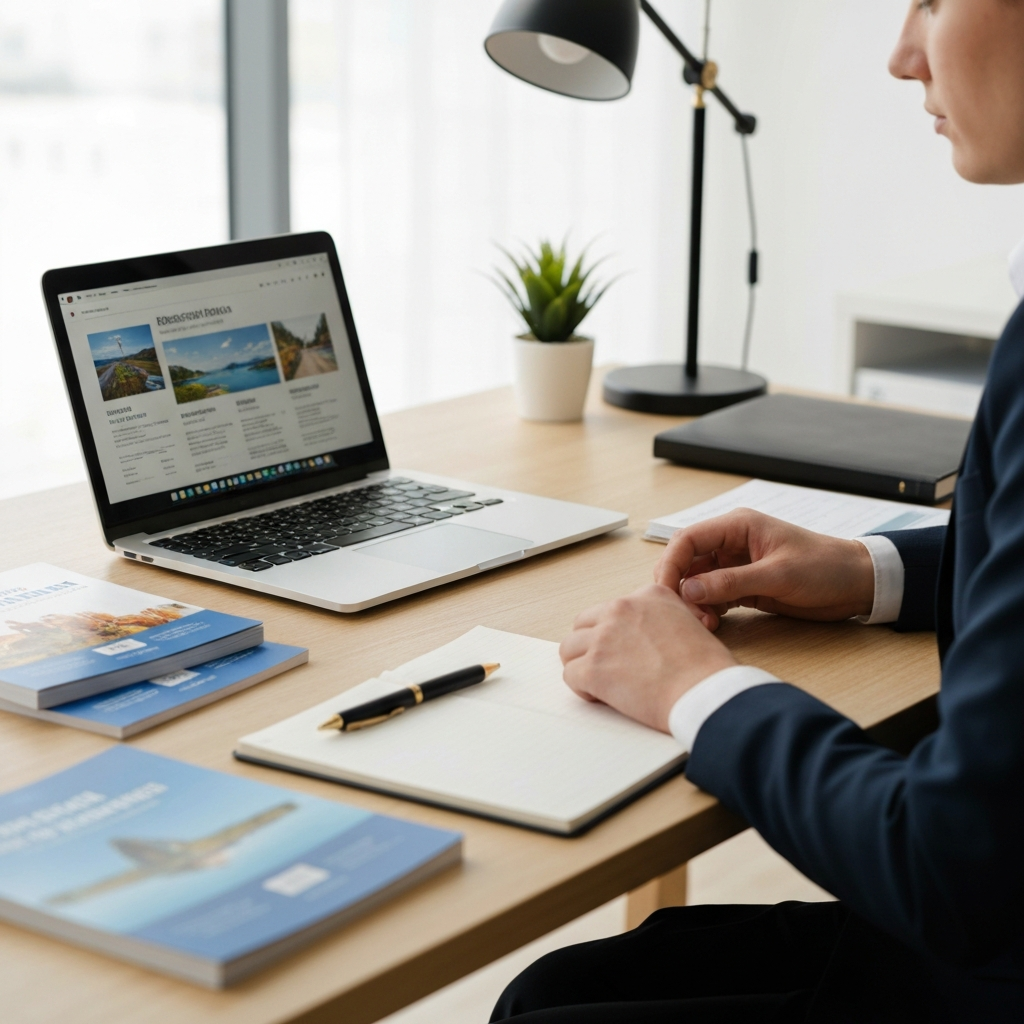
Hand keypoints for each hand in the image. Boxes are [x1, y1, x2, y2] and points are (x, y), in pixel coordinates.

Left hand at [559, 584, 736, 732]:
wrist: (705, 691)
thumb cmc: (706, 668)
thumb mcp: (689, 623)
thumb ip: (660, 621)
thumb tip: (642, 638)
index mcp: (648, 595)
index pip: (612, 609)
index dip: (614, 633)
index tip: (624, 651)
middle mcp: (621, 609)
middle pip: (583, 624)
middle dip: (590, 646)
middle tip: (605, 667)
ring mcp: (604, 637)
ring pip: (569, 648)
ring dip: (581, 665)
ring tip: (600, 683)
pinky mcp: (593, 667)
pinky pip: (570, 674)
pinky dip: (582, 688)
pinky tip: (602, 697)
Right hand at [654, 509, 875, 630]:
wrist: (857, 584)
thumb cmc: (825, 568)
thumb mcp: (778, 575)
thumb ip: (732, 582)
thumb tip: (689, 589)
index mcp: (737, 526)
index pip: (687, 539)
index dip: (670, 564)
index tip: (665, 593)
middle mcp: (730, 543)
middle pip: (685, 561)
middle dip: (678, 587)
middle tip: (684, 614)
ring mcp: (735, 565)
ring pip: (696, 582)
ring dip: (693, 603)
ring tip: (705, 624)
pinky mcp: (742, 586)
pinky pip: (712, 596)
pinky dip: (707, 610)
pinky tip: (714, 624)